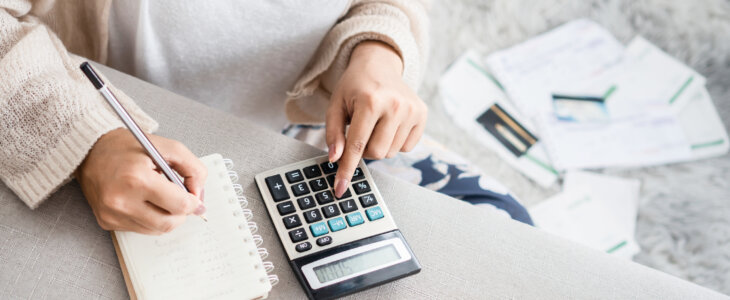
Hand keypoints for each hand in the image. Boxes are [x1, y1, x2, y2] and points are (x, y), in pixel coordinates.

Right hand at [76, 128, 206, 234]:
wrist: (91, 152)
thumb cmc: (128, 148)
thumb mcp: (168, 147)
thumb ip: (193, 169)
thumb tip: (199, 195)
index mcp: (137, 179)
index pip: (179, 205)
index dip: (194, 203)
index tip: (195, 199)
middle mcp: (121, 200)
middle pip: (168, 223)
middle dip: (181, 213)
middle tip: (181, 200)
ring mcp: (112, 214)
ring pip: (156, 230)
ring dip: (166, 217)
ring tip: (161, 197)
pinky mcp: (107, 222)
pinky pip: (140, 229)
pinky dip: (150, 219)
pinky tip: (145, 202)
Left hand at [326, 41, 426, 197]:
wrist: (379, 64)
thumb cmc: (354, 86)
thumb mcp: (336, 105)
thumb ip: (333, 133)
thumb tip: (335, 159)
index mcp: (370, 101)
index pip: (357, 146)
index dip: (347, 170)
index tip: (340, 189)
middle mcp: (395, 105)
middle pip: (376, 153)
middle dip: (364, 149)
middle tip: (360, 130)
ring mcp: (412, 110)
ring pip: (391, 152)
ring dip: (379, 144)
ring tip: (375, 123)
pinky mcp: (422, 114)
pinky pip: (406, 147)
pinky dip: (394, 141)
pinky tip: (389, 123)